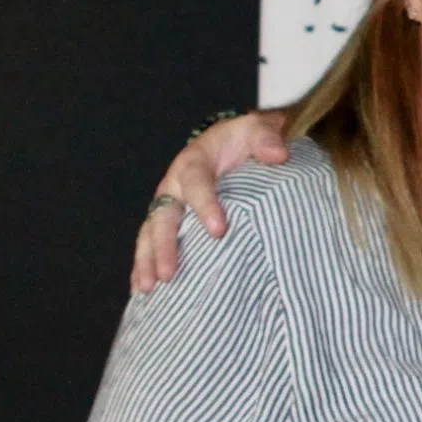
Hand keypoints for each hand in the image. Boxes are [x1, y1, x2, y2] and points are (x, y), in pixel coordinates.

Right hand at [131, 111, 289, 293]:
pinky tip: (142, 291)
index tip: (219, 230)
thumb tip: (279, 154)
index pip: (196, 184)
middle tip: (169, 273)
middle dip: (164, 245)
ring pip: (151, 233)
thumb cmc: (243, 140)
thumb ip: (266, 138)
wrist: (233, 143)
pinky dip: (145, 265)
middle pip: (164, 216)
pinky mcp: (170, 221)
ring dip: (148, 260)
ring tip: (148, 288)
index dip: (205, 206)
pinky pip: (151, 243)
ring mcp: (169, 205)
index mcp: (193, 162)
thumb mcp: (255, 130)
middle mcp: (173, 185)